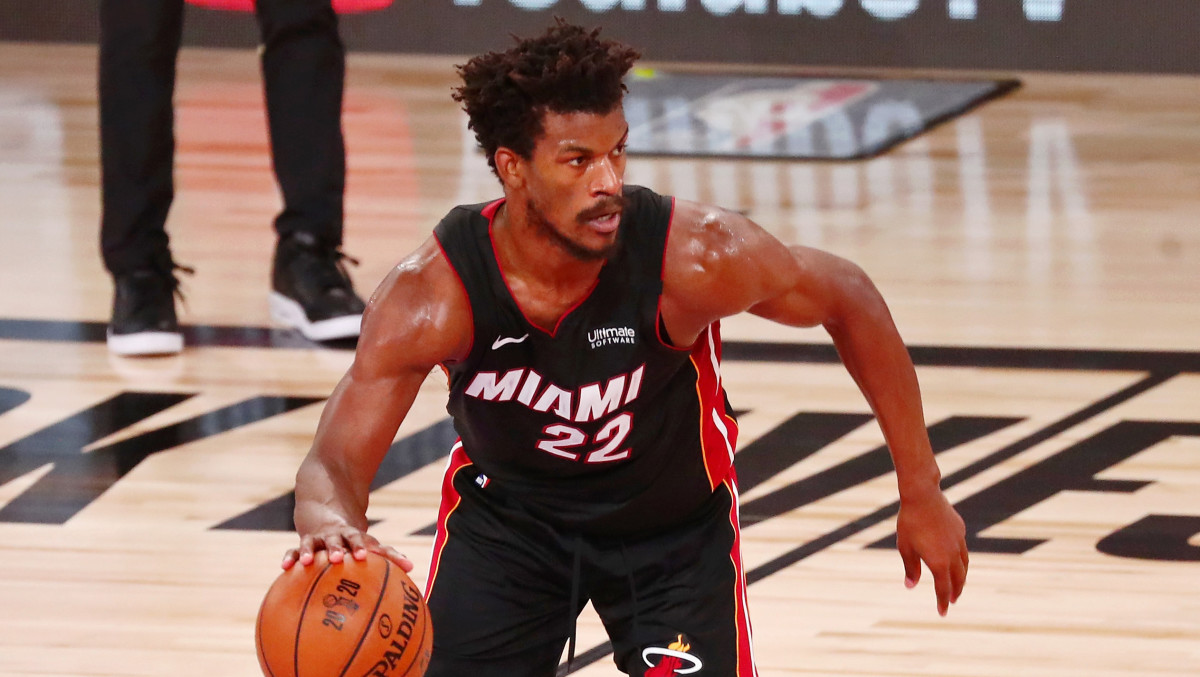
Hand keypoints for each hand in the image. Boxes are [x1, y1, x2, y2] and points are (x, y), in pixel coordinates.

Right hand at [281, 528, 413, 572]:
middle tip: (347, 557)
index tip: (374, 558)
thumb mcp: (367, 542)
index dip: (374, 551)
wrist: (326, 503)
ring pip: (317, 542)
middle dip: (345, 548)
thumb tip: (413, 568)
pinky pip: (296, 549)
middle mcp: (339, 535)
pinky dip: (291, 557)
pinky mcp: (306, 539)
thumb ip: (388, 556)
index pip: (369, 543)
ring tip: (309, 561)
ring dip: (313, 551)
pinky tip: (285, 567)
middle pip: (344, 540)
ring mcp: (321, 537)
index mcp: (357, 537)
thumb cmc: (351, 535)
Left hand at [895, 489, 967, 615]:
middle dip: (955, 591)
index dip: (942, 602)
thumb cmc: (910, 523)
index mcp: (939, 562)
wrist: (923, 496)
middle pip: (958, 579)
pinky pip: (962, 548)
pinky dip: (961, 558)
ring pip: (964, 564)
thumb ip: (911, 568)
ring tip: (958, 583)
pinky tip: (955, 557)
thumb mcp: (905, 547)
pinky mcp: (960, 530)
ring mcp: (959, 541)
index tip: (942, 612)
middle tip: (952, 600)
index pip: (943, 589)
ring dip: (961, 577)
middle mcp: (953, 554)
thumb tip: (911, 585)